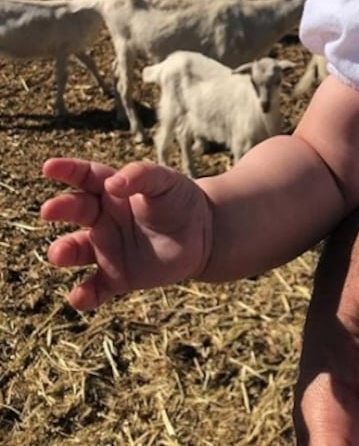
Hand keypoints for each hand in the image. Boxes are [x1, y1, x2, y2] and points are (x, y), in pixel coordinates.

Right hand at [40, 157, 211, 310]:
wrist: (203, 234)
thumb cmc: (180, 200)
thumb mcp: (166, 181)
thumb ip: (141, 176)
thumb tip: (112, 183)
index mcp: (113, 190)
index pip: (86, 177)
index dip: (67, 170)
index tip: (49, 167)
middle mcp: (103, 219)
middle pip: (77, 210)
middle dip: (61, 208)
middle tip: (49, 209)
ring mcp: (107, 249)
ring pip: (78, 251)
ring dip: (65, 252)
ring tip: (59, 253)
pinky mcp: (117, 277)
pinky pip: (96, 288)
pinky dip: (85, 295)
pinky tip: (79, 298)